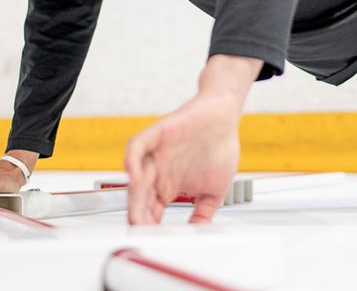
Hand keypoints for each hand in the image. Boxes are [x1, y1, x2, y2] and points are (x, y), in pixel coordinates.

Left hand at [124, 55, 260, 224]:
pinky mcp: (155, 134)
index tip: (151, 241)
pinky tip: (135, 176)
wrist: (225, 116)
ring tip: (136, 215)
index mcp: (167, 187)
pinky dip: (132, 161)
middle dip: (138, 217)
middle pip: (139, 198)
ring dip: (134, 197)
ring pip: (136, 178)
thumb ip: (205, 212)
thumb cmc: (219, 148)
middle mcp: (157, 172)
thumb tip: (200, 232)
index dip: (149, 227)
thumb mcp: (215, 190)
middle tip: (141, 233)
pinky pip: (136, 147)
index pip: (150, 212)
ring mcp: (154, 154)